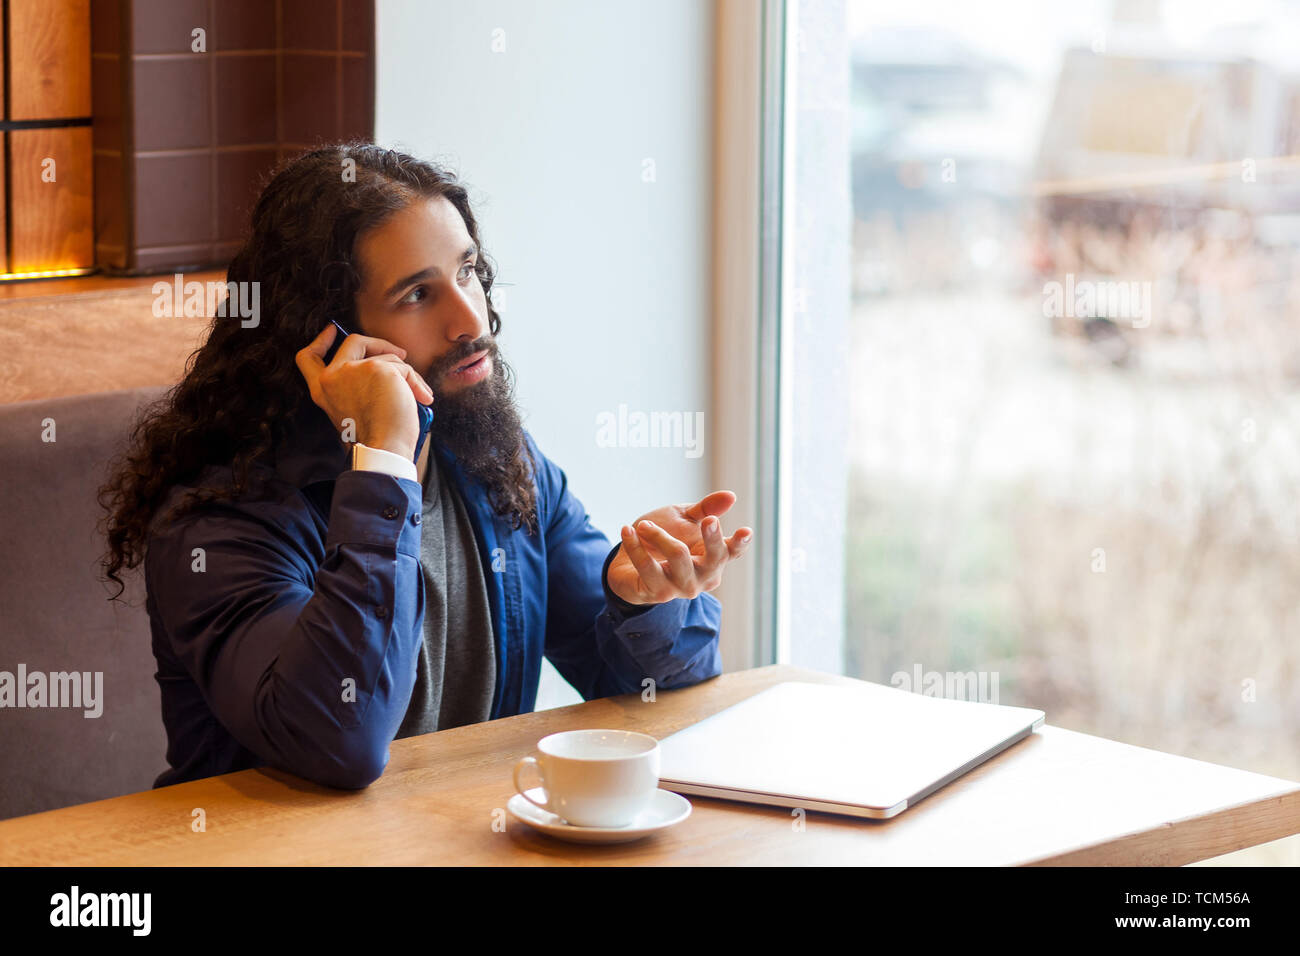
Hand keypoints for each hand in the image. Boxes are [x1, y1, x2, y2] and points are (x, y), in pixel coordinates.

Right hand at [295, 323, 433, 458]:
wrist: (383, 449)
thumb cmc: (375, 438)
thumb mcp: (353, 409)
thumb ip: (356, 386)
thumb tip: (386, 365)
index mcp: (323, 391)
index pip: (308, 358)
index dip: (320, 341)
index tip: (331, 331)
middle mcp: (331, 377)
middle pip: (352, 342)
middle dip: (378, 343)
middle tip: (398, 353)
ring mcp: (352, 369)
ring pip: (386, 357)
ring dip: (406, 375)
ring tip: (415, 396)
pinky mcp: (375, 368)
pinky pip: (403, 367)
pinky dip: (416, 382)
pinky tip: (421, 397)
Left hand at [606, 490, 752, 605]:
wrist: (627, 563)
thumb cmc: (662, 540)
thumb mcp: (684, 519)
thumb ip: (705, 509)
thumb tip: (731, 496)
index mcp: (713, 558)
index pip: (731, 551)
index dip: (740, 543)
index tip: (746, 531)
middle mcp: (703, 577)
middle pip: (714, 558)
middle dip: (713, 538)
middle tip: (708, 520)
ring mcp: (681, 587)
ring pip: (679, 556)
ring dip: (658, 534)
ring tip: (643, 525)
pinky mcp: (658, 593)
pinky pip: (647, 565)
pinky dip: (635, 545)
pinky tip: (627, 531)